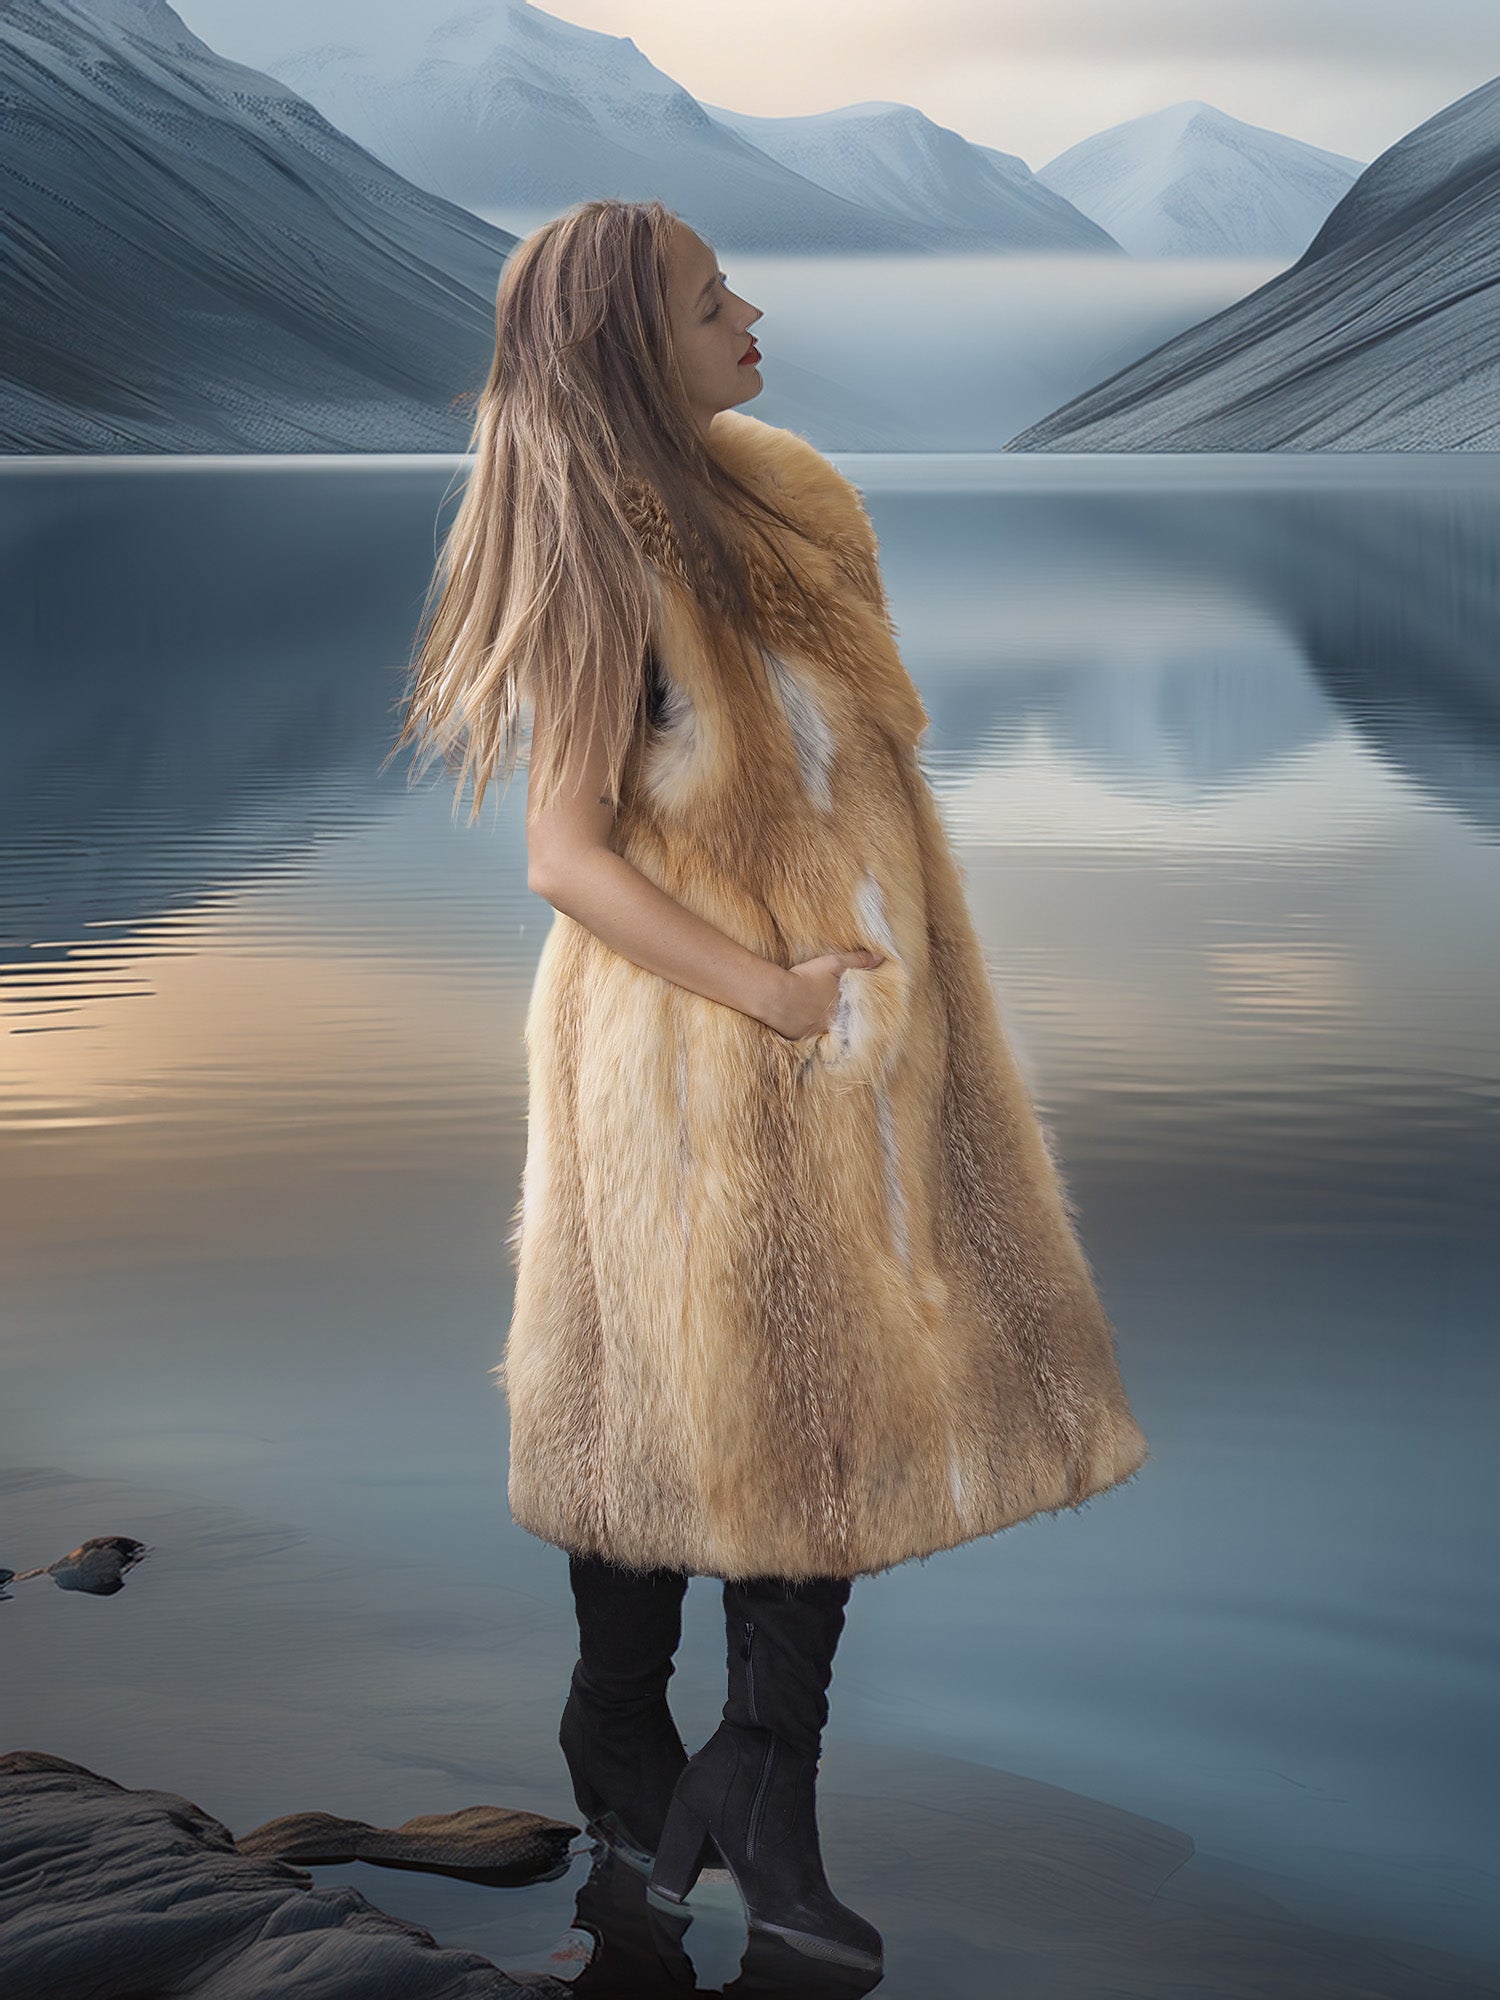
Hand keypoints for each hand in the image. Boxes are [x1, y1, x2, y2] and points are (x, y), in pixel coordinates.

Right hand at [769, 949, 884, 1039]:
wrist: (777, 996)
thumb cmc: (807, 978)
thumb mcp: (834, 963)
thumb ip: (858, 961)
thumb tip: (881, 958)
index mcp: (843, 1008)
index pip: (855, 1009)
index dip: (852, 1004)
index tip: (851, 1000)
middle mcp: (832, 1024)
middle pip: (840, 1020)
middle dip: (838, 1015)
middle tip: (833, 1008)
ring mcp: (815, 1032)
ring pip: (823, 1028)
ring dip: (821, 1022)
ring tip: (816, 1014)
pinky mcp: (798, 1037)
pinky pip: (806, 1034)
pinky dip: (805, 1027)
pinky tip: (801, 1020)